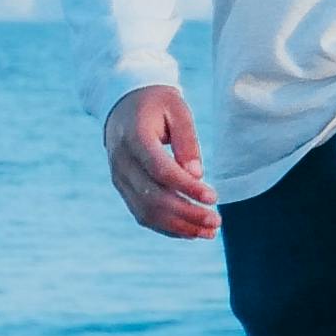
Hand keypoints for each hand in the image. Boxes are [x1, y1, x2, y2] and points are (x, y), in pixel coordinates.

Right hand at [104, 84, 216, 239]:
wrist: (123, 103)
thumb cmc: (157, 104)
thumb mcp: (177, 111)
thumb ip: (187, 141)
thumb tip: (197, 174)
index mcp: (134, 138)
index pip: (160, 171)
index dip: (186, 187)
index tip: (214, 197)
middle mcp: (121, 161)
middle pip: (152, 196)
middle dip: (186, 213)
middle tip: (216, 221)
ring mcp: (119, 177)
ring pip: (145, 211)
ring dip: (178, 226)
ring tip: (209, 232)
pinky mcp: (123, 187)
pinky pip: (141, 213)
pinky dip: (166, 226)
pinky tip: (191, 232)